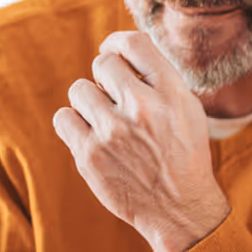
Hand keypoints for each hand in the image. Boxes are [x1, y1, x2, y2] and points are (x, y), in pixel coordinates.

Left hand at [53, 31, 229, 251]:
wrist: (179, 208)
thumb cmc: (183, 155)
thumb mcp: (188, 109)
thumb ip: (160, 79)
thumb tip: (121, 50)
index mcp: (172, 93)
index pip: (133, 44)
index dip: (116, 43)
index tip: (113, 51)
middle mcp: (143, 108)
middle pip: (103, 64)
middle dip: (106, 77)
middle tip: (115, 98)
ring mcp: (113, 132)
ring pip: (79, 90)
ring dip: (89, 101)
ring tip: (106, 120)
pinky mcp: (89, 155)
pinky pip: (63, 118)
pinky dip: (74, 123)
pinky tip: (91, 135)